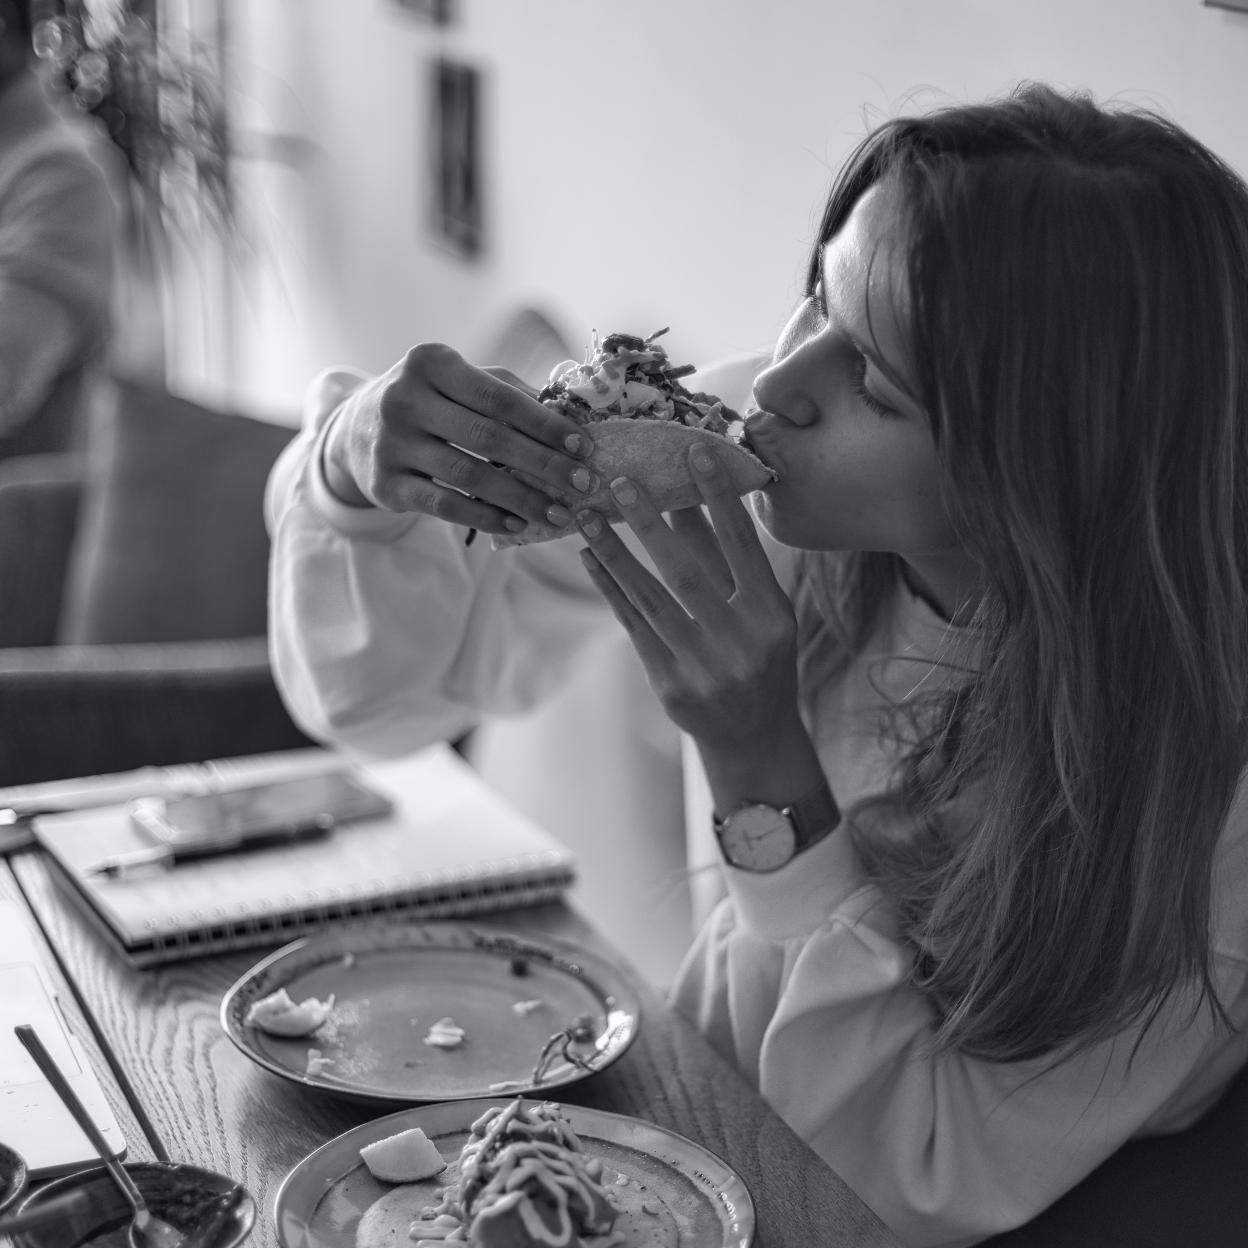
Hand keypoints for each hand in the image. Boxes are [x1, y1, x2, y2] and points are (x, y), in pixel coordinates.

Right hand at [321, 343, 598, 538]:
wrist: (355, 429)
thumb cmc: (430, 402)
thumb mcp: (458, 382)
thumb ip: (508, 392)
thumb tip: (572, 414)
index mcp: (430, 363)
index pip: (499, 397)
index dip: (544, 423)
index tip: (583, 446)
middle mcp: (404, 399)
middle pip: (489, 437)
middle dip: (544, 464)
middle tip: (583, 483)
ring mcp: (391, 444)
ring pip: (469, 475)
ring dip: (521, 498)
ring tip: (558, 513)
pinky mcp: (385, 485)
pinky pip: (445, 505)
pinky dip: (485, 516)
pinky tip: (516, 524)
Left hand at [576, 442, 823, 802]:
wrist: (753, 734)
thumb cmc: (758, 656)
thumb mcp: (759, 609)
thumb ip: (724, 558)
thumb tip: (687, 497)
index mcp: (772, 615)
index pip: (742, 545)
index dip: (719, 497)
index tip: (695, 451)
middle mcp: (741, 642)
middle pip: (687, 571)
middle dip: (650, 522)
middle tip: (619, 481)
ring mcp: (704, 667)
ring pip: (650, 598)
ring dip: (614, 553)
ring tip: (587, 517)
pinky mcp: (670, 685)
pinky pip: (633, 626)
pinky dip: (611, 589)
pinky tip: (591, 559)